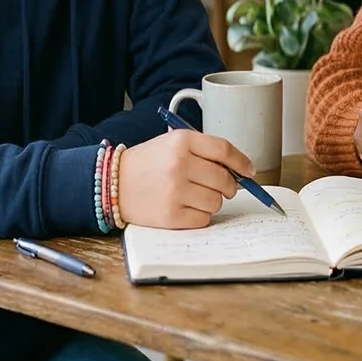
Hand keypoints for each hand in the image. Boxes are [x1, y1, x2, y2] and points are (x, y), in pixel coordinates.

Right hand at [117, 129, 254, 229]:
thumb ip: (204, 152)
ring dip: (213, 201)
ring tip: (196, 196)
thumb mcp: (172, 144)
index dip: (241, 162)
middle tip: (223, 187)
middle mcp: (179, 164)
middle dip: (230, 186)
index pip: (224, 150)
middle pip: (224, 179)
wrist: (112, 183)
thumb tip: (241, 170)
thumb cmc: (148, 163)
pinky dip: (200, 215)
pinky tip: (186, 207)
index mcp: (181, 141)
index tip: (249, 171)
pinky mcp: (170, 215)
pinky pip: (204, 218)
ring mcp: (174, 191)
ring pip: (217, 201)